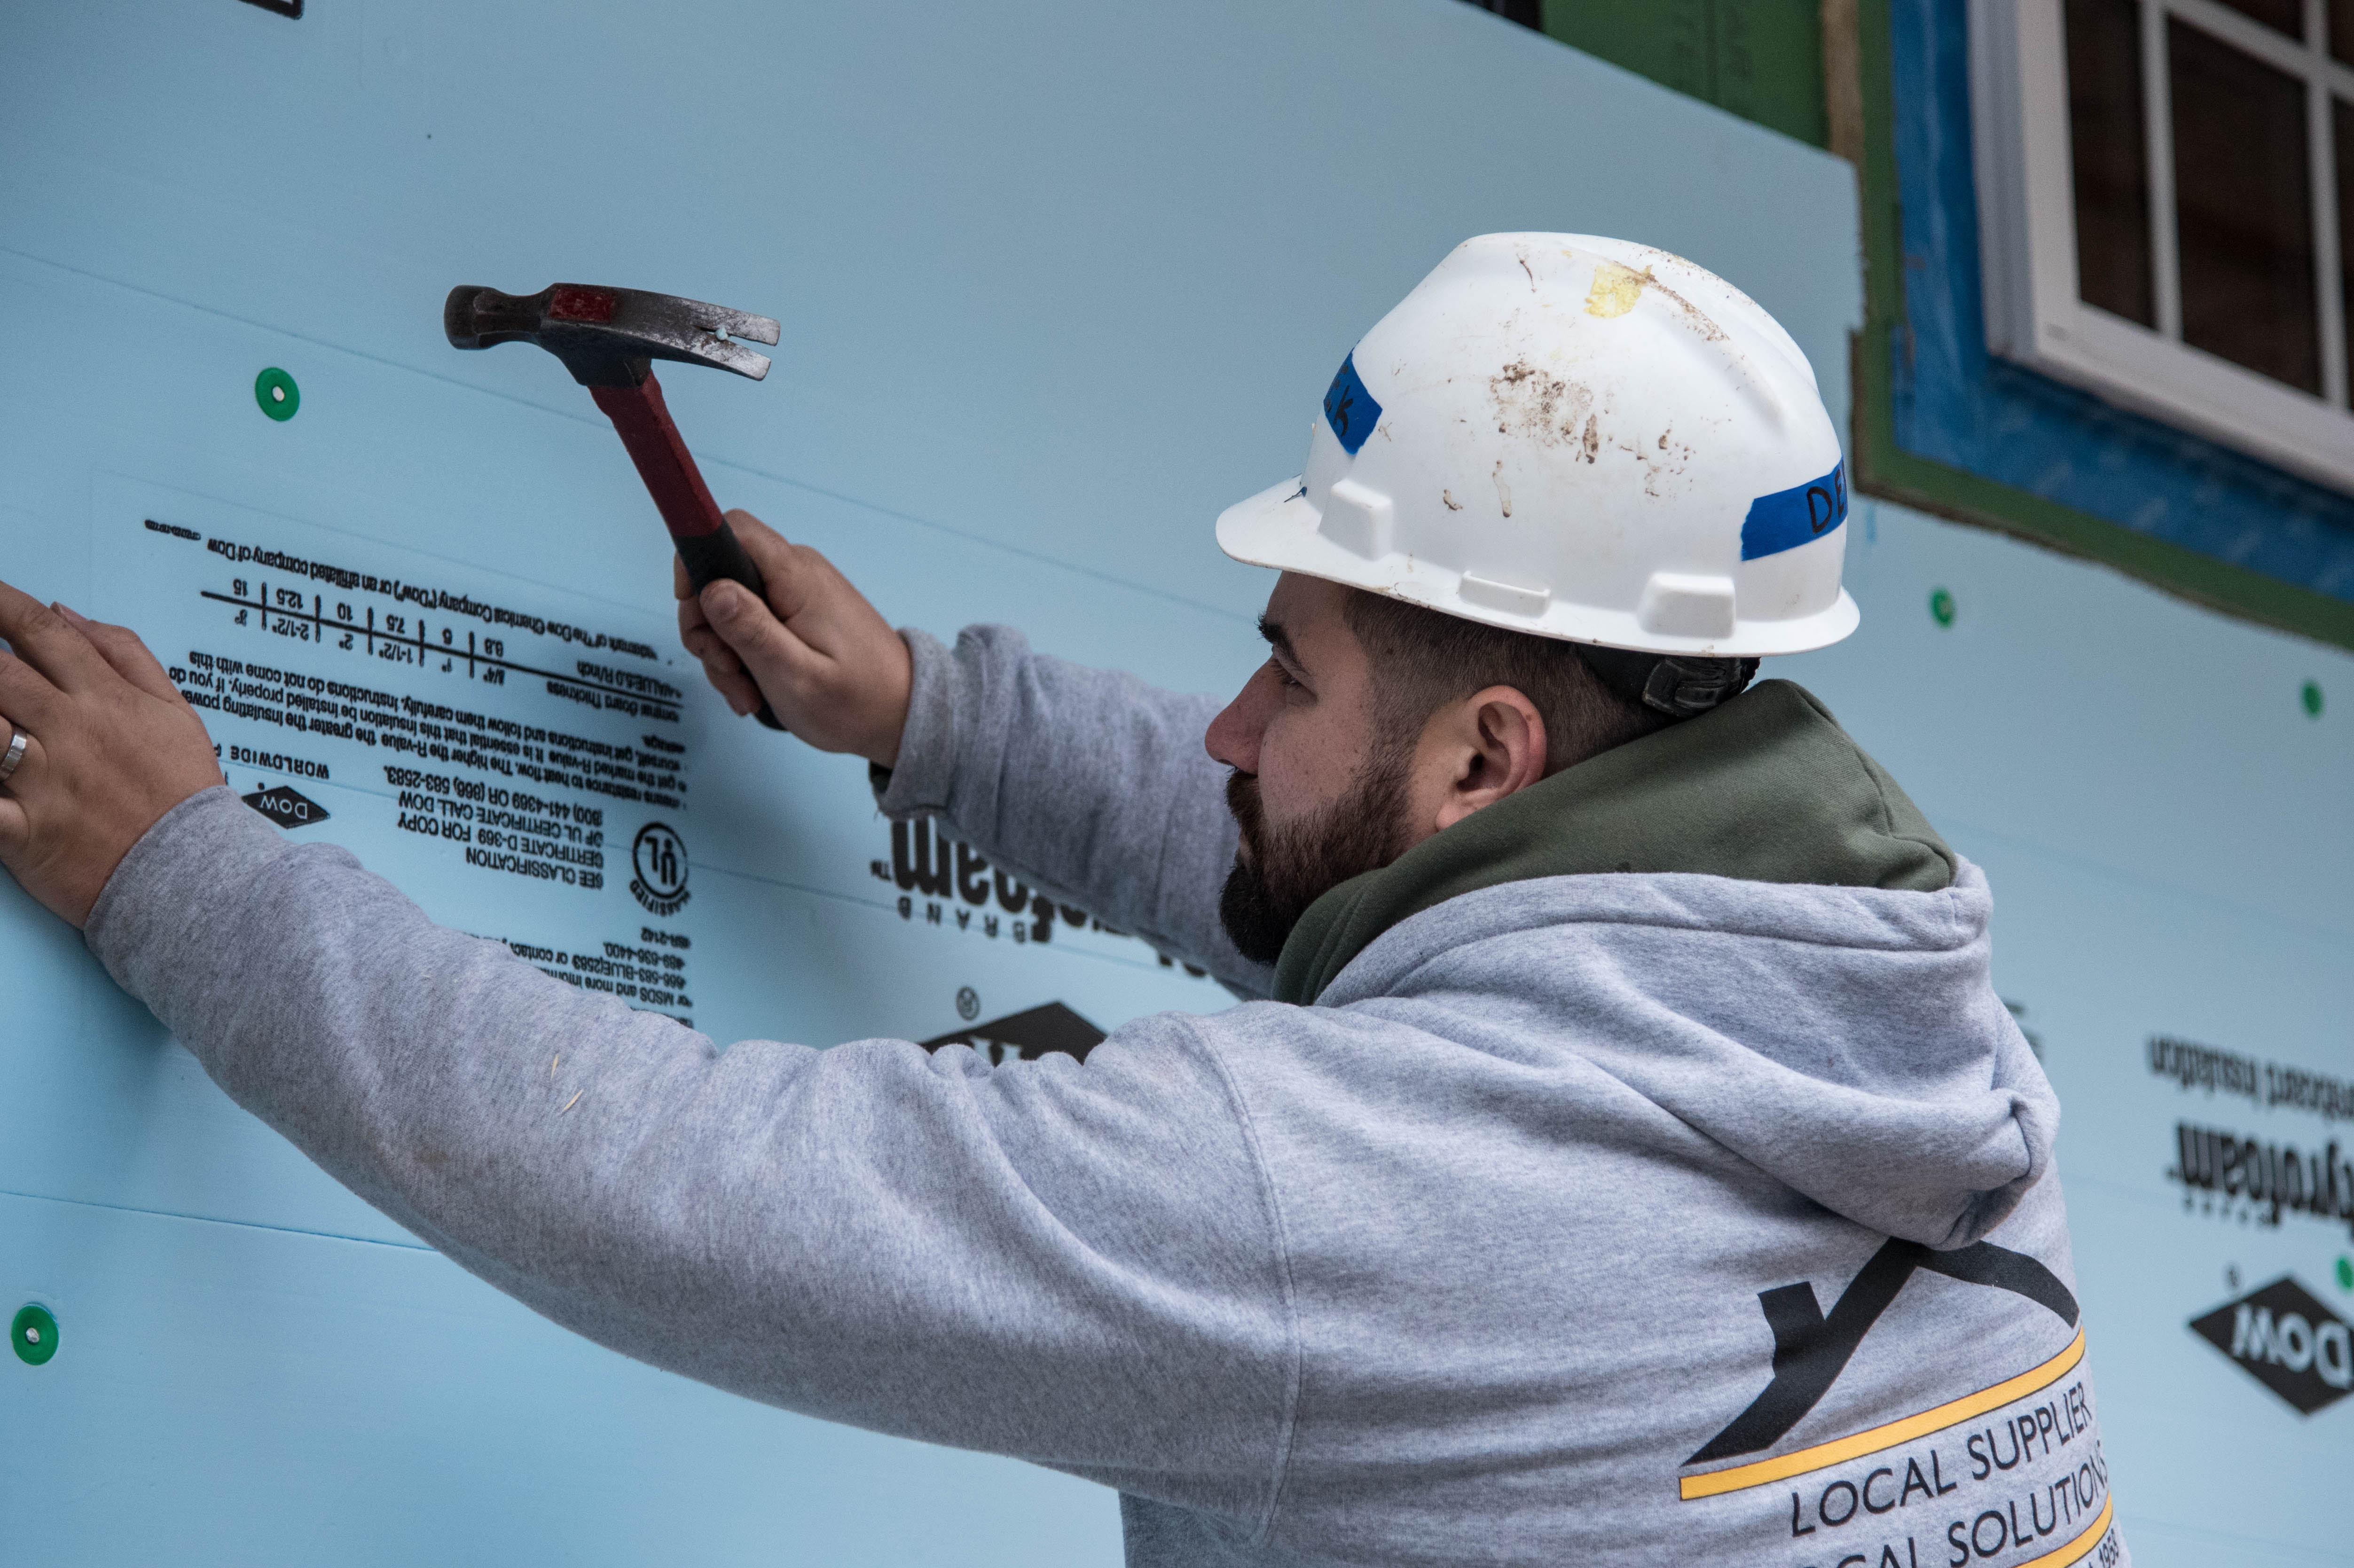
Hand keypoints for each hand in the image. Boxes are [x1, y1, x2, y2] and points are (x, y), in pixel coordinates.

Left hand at [0, 583, 225, 927]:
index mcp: (105, 699)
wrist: (197, 874)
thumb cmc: (183, 792)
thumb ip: (125, 655)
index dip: (1, 604)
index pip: (41, 632)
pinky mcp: (24, 832)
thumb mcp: (174, 711)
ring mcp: (43, 782)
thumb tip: (67, 614)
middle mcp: (69, 732)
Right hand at [674, 511, 913, 765]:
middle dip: (708, 627)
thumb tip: (712, 588)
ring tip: (747, 694)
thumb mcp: (794, 676)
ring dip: (725, 652)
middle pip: (721, 573)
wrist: (902, 714)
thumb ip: (752, 630)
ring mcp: (797, 593)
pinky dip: (744, 656)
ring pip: (731, 605)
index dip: (697, 559)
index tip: (692, 608)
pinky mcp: (799, 612)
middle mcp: (796, 573)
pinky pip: (752, 621)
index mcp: (797, 577)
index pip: (731, 529)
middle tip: (727, 674)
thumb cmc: (856, 702)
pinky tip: (756, 690)